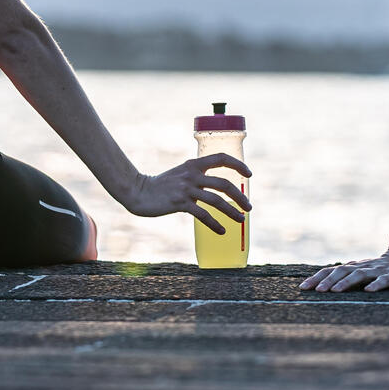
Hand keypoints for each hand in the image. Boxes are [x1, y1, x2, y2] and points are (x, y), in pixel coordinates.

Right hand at [120, 154, 252, 233]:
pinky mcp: (180, 203)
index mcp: (194, 164)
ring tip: (241, 220)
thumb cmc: (161, 185)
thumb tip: (215, 186)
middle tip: (248, 207)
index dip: (238, 165)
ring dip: (232, 211)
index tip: (249, 174)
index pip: (221, 158)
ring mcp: (186, 188)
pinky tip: (222, 231)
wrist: (139, 191)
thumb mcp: (181, 173)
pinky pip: (203, 214)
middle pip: (224, 183)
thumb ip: (196, 176)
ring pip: (216, 200)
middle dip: (239, 196)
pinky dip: (214, 224)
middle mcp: (192, 174)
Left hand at [299, 246, 388, 291]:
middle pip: (341, 271)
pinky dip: (375, 285)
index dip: (317, 278)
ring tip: (334, 291)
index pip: (330, 271)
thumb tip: (322, 288)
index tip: (303, 288)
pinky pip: (382, 280)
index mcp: (353, 267)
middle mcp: (362, 267)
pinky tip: (368, 291)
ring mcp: (377, 271)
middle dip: (328, 281)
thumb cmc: (380, 270)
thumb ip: (345, 279)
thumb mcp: (361, 273)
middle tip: (316, 291)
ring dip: (345, 282)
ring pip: (359, 275)